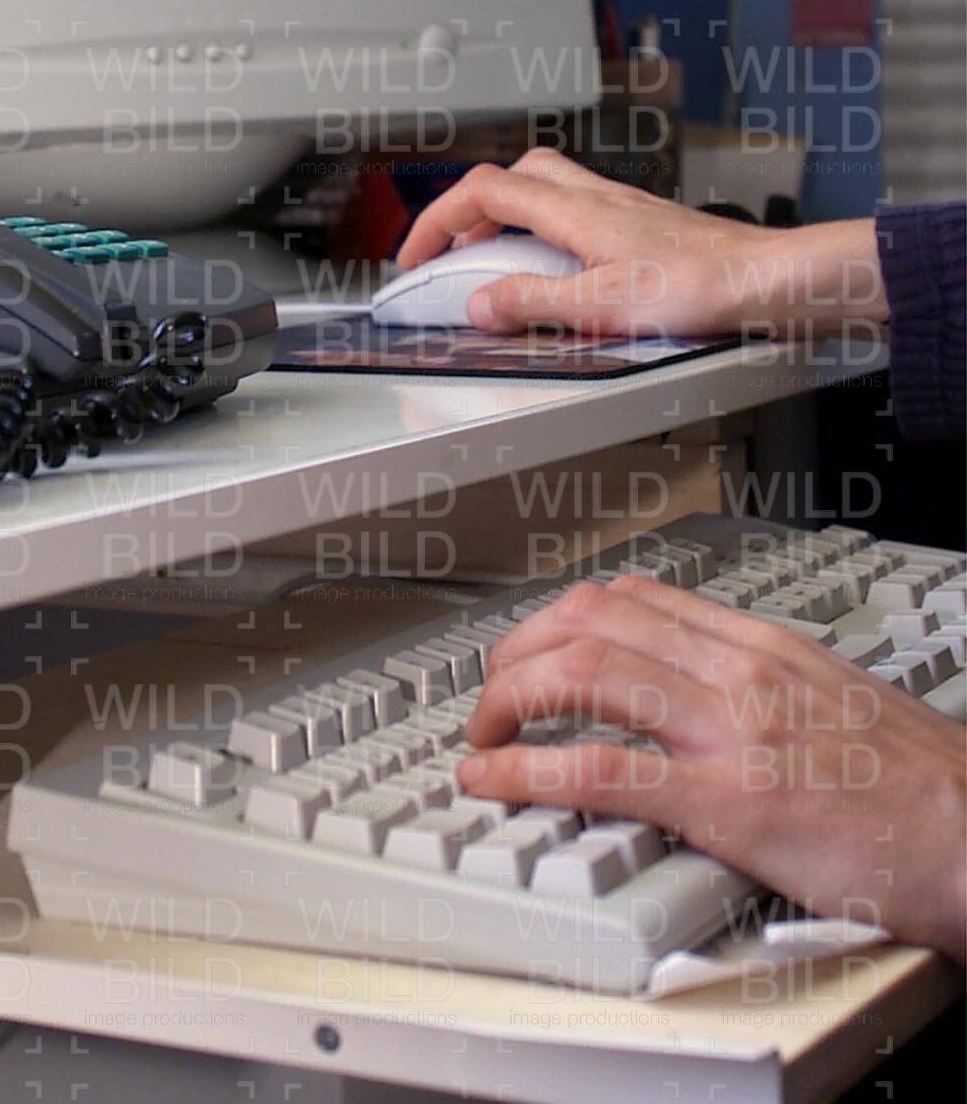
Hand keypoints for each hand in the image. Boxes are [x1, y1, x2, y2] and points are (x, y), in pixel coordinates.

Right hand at [397, 150, 886, 338]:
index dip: (436, 220)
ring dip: (506, 219)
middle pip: (509, 177)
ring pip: (543, 189)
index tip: (415, 257)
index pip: (482, 190)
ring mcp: (619, 207)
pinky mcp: (641, 225)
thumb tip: (479, 302)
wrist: (768, 279)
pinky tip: (558, 269)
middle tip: (451, 254)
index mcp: (574, 210)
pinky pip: (574, 211)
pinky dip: (546, 232)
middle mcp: (594, 197)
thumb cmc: (704, 285)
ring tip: (496, 264)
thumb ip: (534, 302)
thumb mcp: (603, 305)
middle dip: (468, 212)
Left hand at [457, 575, 966, 960]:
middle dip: (519, 650)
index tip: (533, 647)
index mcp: (760, 644)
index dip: (561, 617)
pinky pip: (600, 770)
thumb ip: (760, 681)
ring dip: (509, 699)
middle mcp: (737, 670)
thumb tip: (700, 686)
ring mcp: (729, 732)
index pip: (634, 596)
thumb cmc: (919, 782)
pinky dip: (528, 769)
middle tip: (492, 693)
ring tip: (482, 733)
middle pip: (591, 619)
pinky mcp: (727, 803)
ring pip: (584, 672)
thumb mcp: (833, 694)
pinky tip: (494, 778)